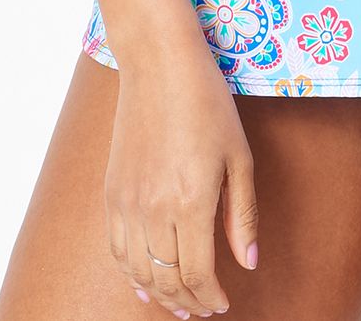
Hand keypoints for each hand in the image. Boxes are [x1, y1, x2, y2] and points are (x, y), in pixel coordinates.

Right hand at [105, 36, 259, 314]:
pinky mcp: (112, 192)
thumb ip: (243, 215)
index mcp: (190, 202)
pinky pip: (116, 248)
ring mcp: (127, 202)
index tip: (223, 304)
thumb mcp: (239, 157)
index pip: (197, 274)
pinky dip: (130, 272)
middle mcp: (153, 209)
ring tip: (178, 305)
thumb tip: (249, 263)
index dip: (210, 297)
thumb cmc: (207, 104)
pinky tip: (143, 281)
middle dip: (187, 302)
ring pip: (139, 270)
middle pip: (167, 279)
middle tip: (203, 310)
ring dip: (159, 294)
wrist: (159, 64)